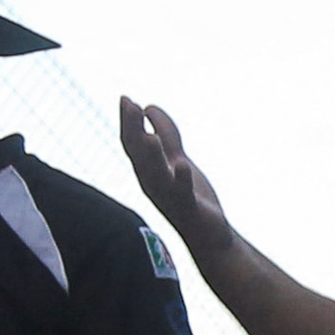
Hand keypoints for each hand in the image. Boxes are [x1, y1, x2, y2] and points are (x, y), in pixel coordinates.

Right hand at [114, 99, 229, 255]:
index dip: (128, 121)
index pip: (132, 143)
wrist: (209, 236)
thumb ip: (166, 134)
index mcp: (148, 170)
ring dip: (152, 154)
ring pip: (156, 174)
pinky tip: (182, 164)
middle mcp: (153, 183)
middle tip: (129, 104)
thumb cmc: (189, 196)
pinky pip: (182, 193)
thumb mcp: (177, 159)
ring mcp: (170, 196)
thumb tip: (148, 107)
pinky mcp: (189, 208)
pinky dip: (180, 179)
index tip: (126, 98)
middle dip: (133, 130)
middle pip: (138, 155)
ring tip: (150, 135)